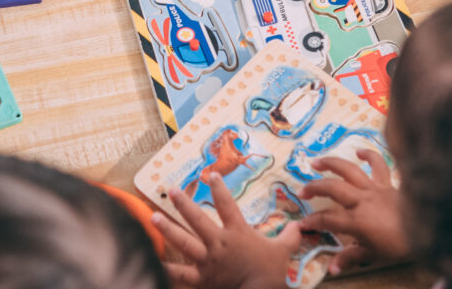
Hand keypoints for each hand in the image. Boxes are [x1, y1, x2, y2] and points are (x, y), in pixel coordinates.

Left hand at [152, 173, 300, 288]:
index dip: (218, 188)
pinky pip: (180, 273)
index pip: (226, 205)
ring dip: (168, 229)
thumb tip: (299, 225)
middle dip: (183, 203)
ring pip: (183, 241)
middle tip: (172, 190)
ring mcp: (207, 261)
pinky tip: (151, 260)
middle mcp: (218, 243)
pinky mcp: (200, 279)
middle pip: (197, 219)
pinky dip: (166, 268)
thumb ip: (289, 236)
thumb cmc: (270, 273)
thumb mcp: (282, 252)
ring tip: (153, 217)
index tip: (210, 174)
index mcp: (237, 233)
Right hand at [299, 150, 408, 273]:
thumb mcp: (372, 255)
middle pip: (332, 188)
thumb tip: (331, 270)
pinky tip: (359, 152)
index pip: (327, 220)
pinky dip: (370, 156)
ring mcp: (375, 189)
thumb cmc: (399, 246)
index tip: (302, 224)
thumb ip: (349, 258)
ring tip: (316, 162)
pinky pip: (379, 165)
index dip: (312, 221)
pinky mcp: (387, 184)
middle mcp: (362, 200)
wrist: (429, 232)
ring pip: (349, 171)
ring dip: (331, 164)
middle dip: (314, 188)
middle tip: (302, 191)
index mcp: (357, 221)